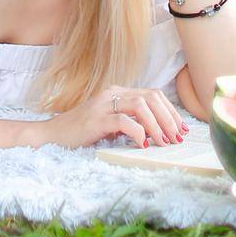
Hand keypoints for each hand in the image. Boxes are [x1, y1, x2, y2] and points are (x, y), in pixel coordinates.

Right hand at [27, 85, 188, 150]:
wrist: (54, 135)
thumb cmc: (83, 132)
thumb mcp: (110, 123)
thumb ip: (130, 120)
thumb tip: (159, 132)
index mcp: (118, 92)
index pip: (152, 94)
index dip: (170, 111)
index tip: (182, 129)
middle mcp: (112, 93)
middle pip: (150, 97)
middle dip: (168, 117)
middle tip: (177, 138)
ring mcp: (103, 104)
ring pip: (139, 105)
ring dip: (157, 125)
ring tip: (164, 142)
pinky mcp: (95, 119)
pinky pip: (122, 120)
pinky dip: (137, 131)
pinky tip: (143, 143)